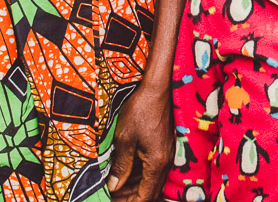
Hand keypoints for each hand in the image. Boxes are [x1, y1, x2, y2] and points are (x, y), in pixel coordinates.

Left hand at [106, 80, 174, 201]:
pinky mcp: (164, 147)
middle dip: (130, 198)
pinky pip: (152, 170)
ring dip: (134, 188)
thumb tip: (114, 187)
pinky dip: (139, 176)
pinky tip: (125, 173)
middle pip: (149, 192)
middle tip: (110, 196)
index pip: (145, 197)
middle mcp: (165, 162)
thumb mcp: (124, 138)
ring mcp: (166, 155)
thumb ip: (121, 166)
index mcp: (157, 163)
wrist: (157, 87)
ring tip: (114, 187)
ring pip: (151, 182)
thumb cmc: (140, 109)